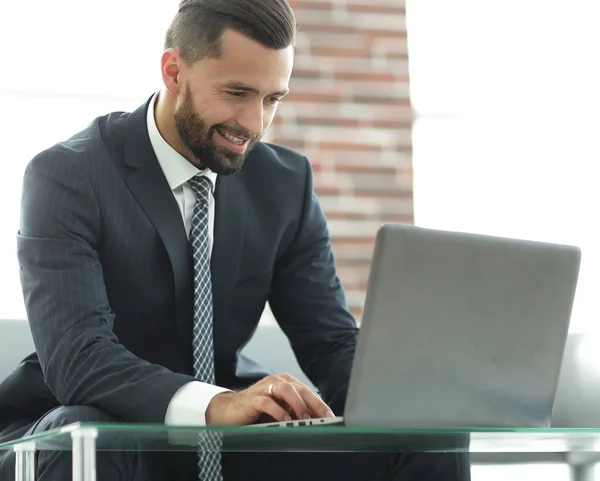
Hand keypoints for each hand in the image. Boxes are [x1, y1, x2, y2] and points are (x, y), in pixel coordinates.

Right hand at [205, 373, 335, 425]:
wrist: (230, 410)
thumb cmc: (258, 410)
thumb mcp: (280, 409)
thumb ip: (295, 411)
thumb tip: (316, 421)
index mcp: (286, 382)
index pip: (307, 391)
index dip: (320, 404)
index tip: (330, 416)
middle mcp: (277, 381)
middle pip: (300, 389)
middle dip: (314, 403)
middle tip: (323, 417)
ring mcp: (264, 388)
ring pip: (286, 390)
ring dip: (298, 404)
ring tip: (305, 418)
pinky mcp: (253, 398)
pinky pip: (267, 401)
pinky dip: (278, 411)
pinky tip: (285, 420)